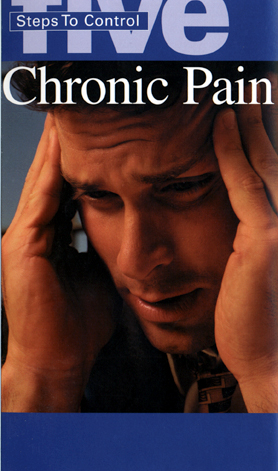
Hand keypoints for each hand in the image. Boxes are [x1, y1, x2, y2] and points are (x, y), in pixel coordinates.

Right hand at [2, 115, 117, 411]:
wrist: (57, 362)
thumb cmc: (77, 327)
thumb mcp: (96, 278)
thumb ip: (100, 251)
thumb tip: (122, 231)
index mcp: (49, 240)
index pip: (64, 189)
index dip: (78, 161)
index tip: (96, 133)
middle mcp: (32, 232)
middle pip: (50, 177)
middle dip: (63, 144)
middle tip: (78, 109)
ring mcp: (23, 237)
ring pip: (42, 181)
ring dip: (55, 148)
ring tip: (69, 115)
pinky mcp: (22, 247)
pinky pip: (41, 200)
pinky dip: (51, 171)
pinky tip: (63, 145)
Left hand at [213, 78, 277, 411]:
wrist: (267, 358)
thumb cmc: (256, 318)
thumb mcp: (254, 269)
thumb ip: (249, 234)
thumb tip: (238, 212)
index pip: (277, 170)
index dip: (267, 134)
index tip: (252, 103)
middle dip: (265, 116)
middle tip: (253, 79)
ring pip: (264, 161)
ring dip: (250, 121)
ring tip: (237, 87)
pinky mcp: (265, 238)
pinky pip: (244, 183)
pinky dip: (233, 151)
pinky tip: (222, 122)